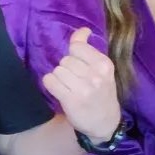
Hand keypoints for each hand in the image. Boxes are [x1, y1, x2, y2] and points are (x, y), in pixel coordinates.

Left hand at [43, 29, 120, 143]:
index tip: (79, 63)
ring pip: (57, 70)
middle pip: (66, 59)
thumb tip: (82, 30)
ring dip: (59, 78)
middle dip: (67, 68)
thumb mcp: (102, 71)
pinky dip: (51, 85)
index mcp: (104, 64)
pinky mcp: (70, 99)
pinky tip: (60, 91)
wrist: (105, 124)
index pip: (77, 47)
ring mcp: (83, 88)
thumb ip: (89, 51)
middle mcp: (95, 75)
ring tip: (69, 87)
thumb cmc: (102, 94)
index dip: (73, 54)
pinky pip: (49, 81)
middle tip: (76, 81)